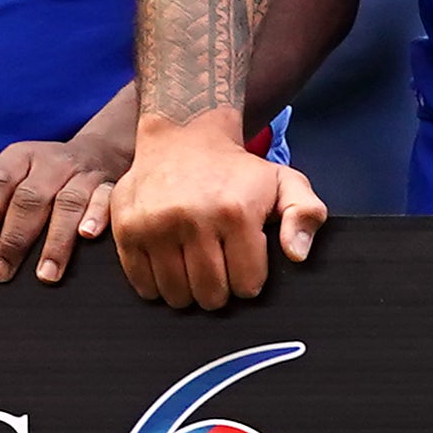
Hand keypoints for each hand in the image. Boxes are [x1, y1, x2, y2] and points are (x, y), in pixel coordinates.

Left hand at [0, 122, 135, 281]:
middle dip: (15, 238)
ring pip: (67, 203)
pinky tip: (88, 236)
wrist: (100, 152)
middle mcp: (50, 163)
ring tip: (45, 274)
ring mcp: (81, 173)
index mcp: (20, 158)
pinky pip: (105, 198)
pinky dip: (97, 216)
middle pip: (29, 198)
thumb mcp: (15, 177)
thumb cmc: (45, 176)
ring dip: (55, 241)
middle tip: (2, 271)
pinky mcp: (109, 185)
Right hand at [110, 114, 324, 310]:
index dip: (248, 280)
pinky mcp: (127, 228)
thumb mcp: (285, 182)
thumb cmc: (237, 170)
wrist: (183, 137)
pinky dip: (157, 285)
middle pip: (210, 295)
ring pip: (176, 296)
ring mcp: (154, 224)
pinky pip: (142, 285)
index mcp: (235, 211)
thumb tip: (296, 254)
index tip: (244, 263)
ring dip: (187, 290)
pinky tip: (169, 263)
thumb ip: (306, 214)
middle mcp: (192, 218)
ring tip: (193, 266)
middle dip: (219, 290)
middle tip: (218, 268)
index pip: (246, 285)